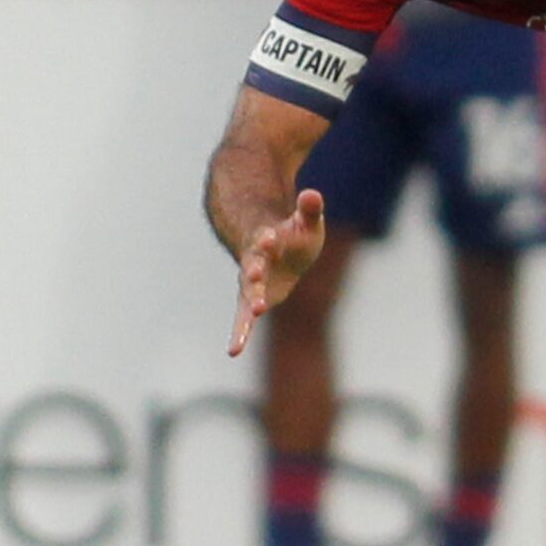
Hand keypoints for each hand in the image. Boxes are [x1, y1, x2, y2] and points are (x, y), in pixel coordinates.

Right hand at [229, 190, 324, 356]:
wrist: (271, 248)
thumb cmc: (292, 235)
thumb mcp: (306, 221)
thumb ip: (309, 209)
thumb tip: (312, 194)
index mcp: (267, 240)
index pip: (265, 238)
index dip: (266, 238)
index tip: (269, 237)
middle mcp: (254, 261)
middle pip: (252, 265)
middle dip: (254, 270)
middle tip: (255, 275)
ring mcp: (251, 281)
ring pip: (247, 292)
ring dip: (251, 300)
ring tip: (256, 310)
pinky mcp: (252, 298)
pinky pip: (244, 318)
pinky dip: (240, 332)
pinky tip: (234, 351)